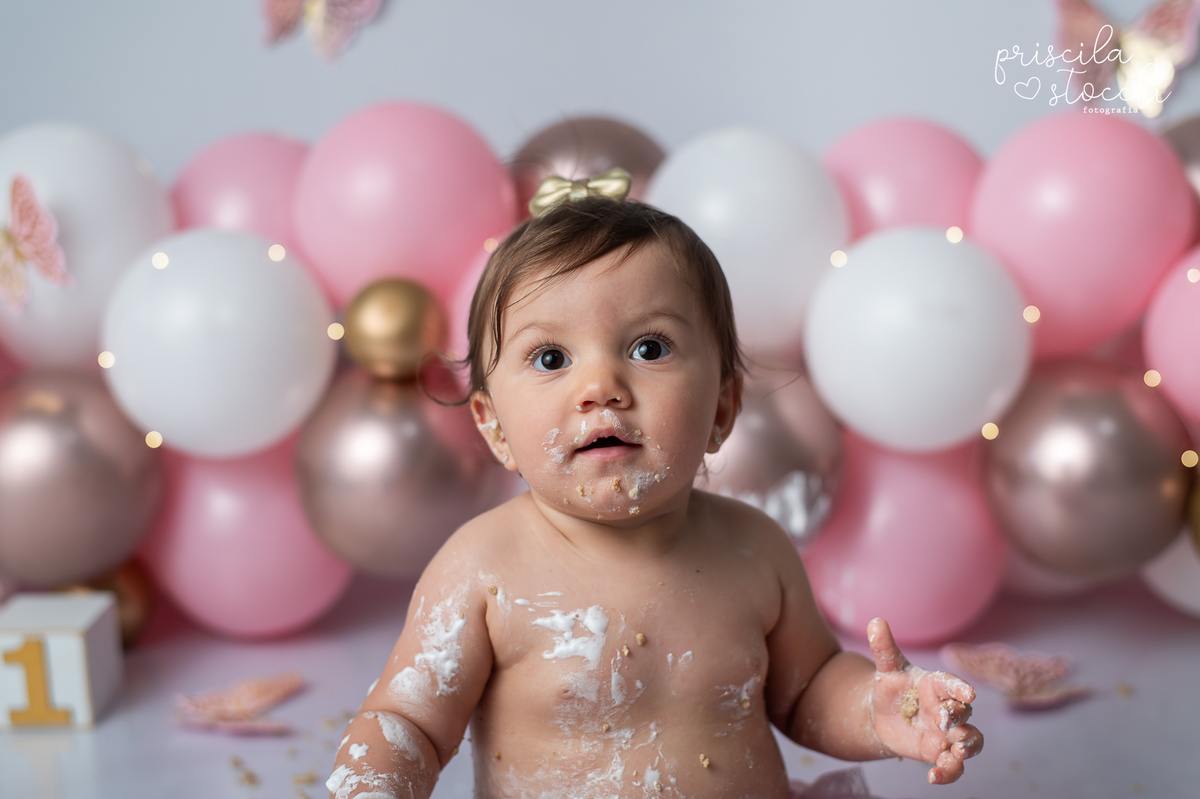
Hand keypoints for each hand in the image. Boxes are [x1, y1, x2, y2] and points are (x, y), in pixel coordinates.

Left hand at [867, 618, 982, 784]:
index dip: (961, 689)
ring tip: (956, 752)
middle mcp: (947, 709)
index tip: (968, 693)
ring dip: (968, 747)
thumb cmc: (891, 687)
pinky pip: (953, 766)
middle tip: (944, 720)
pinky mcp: (939, 752)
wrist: (883, 715)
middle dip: (958, 717)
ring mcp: (947, 733)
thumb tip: (875, 621)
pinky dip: (949, 773)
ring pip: (970, 742)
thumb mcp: (886, 668)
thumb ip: (883, 647)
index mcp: (937, 685)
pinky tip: (933, 777)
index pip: (953, 685)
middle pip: (964, 713)